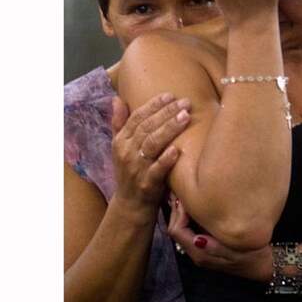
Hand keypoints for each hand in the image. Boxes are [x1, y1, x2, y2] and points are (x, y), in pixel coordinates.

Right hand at [110, 93, 190, 211]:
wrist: (130, 205)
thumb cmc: (130, 172)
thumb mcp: (120, 148)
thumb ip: (119, 123)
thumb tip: (116, 99)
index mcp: (121, 141)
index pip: (136, 118)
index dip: (153, 105)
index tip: (170, 95)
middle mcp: (127, 152)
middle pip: (146, 128)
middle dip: (166, 113)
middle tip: (185, 102)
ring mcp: (136, 169)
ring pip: (152, 144)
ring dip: (169, 129)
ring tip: (185, 117)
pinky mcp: (147, 184)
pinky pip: (157, 170)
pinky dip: (166, 159)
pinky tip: (178, 149)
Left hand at [166, 197, 272, 282]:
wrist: (264, 266)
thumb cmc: (254, 256)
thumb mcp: (239, 252)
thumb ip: (217, 248)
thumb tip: (197, 239)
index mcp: (201, 254)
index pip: (177, 231)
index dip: (178, 213)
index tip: (185, 197)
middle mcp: (197, 253)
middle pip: (175, 229)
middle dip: (176, 210)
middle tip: (181, 191)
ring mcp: (201, 249)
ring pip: (181, 229)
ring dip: (181, 212)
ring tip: (186, 195)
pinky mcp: (206, 245)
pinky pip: (190, 229)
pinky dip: (189, 216)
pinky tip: (196, 205)